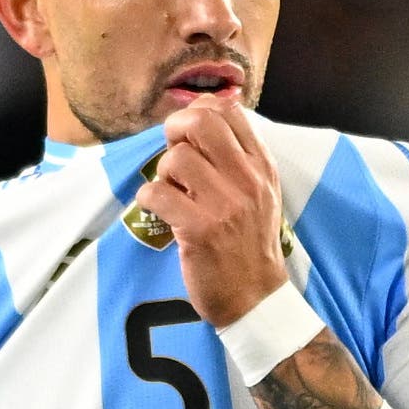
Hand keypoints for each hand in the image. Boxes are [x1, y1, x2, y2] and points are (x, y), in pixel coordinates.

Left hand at [134, 97, 287, 327]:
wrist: (255, 297)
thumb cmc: (250, 244)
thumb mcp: (260, 194)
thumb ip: (238, 159)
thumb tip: (202, 120)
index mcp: (261, 166)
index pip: (230, 110)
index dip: (198, 112)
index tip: (188, 134)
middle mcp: (246, 179)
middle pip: (202, 122)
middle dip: (175, 130)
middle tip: (172, 156)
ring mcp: (224, 204)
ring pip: (175, 158)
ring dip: (162, 173)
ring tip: (170, 193)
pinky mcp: (199, 230)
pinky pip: (157, 194)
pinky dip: (148, 199)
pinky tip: (158, 211)